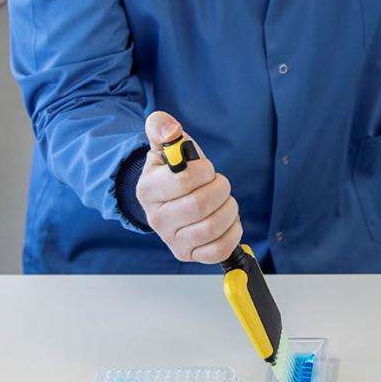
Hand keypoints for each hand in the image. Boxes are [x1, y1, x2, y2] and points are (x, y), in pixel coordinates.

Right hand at [135, 111, 241, 263]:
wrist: (168, 198)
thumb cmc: (172, 170)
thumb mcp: (165, 145)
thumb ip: (162, 127)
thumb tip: (171, 128)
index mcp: (148, 190)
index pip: (184, 180)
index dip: (204, 171)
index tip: (206, 169)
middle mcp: (156, 219)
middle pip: (200, 205)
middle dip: (220, 188)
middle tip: (218, 183)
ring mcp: (172, 240)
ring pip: (212, 227)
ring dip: (229, 209)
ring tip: (224, 201)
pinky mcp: (189, 254)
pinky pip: (218, 250)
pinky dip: (232, 233)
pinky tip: (228, 220)